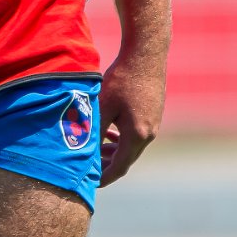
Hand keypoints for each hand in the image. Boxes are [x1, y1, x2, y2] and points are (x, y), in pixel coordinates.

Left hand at [97, 46, 165, 186]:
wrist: (146, 53)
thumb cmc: (122, 78)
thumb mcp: (102, 106)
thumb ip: (95, 132)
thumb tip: (83, 152)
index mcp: (137, 136)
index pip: (119, 168)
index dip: (102, 178)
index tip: (88, 183)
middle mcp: (149, 133)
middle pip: (126, 159)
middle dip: (106, 166)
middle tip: (88, 170)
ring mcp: (153, 123)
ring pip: (130, 146)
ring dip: (113, 151)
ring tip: (95, 152)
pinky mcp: (153, 113)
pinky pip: (136, 134)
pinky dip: (121, 138)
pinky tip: (109, 131)